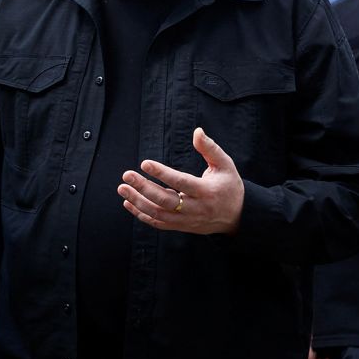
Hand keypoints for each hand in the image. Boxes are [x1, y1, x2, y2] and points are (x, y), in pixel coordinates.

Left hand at [118, 127, 244, 234]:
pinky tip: (128, 202)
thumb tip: (197, 131)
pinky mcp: (181, 226)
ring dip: (138, 202)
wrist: (236, 216)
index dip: (162, 174)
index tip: (145, 163)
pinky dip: (141, 214)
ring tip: (122, 188)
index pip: (181, 182)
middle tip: (126, 175)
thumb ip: (210, 148)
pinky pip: (158, 223)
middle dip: (143, 188)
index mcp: (207, 191)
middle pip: (166, 200)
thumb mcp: (225, 165)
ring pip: (159, 214)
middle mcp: (196, 208)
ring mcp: (187, 220)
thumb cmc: (229, 186)